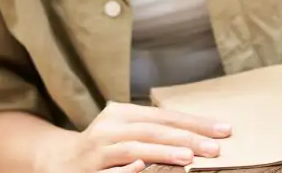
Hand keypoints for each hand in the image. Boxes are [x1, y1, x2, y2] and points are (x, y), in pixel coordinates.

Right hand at [35, 101, 230, 171]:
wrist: (58, 160)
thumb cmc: (104, 148)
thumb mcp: (126, 132)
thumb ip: (154, 131)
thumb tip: (199, 136)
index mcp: (122, 113)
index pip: (165, 116)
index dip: (195, 122)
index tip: (224, 130)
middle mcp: (110, 127)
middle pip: (153, 130)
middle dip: (186, 137)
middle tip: (214, 147)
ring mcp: (98, 149)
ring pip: (134, 148)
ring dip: (162, 152)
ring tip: (188, 157)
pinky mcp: (89, 169)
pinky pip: (111, 170)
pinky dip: (126, 169)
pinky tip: (142, 166)